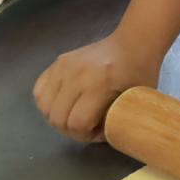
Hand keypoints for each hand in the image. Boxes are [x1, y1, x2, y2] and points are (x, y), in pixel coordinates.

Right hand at [33, 31, 162, 142]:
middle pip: (58, 118)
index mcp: (98, 85)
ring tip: (74, 116)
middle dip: (71, 131)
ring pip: (45, 107)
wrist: (133, 42)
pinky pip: (40, 90)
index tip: (100, 133)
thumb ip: (117, 120)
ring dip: (57, 118)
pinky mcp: (57, 63)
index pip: (77, 123)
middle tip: (87, 128)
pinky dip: (47, 103)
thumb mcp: (136, 100)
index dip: (87, 136)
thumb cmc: (140, 71)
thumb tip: (101, 137)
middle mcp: (76, 75)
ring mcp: (63, 67)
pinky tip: (62, 104)